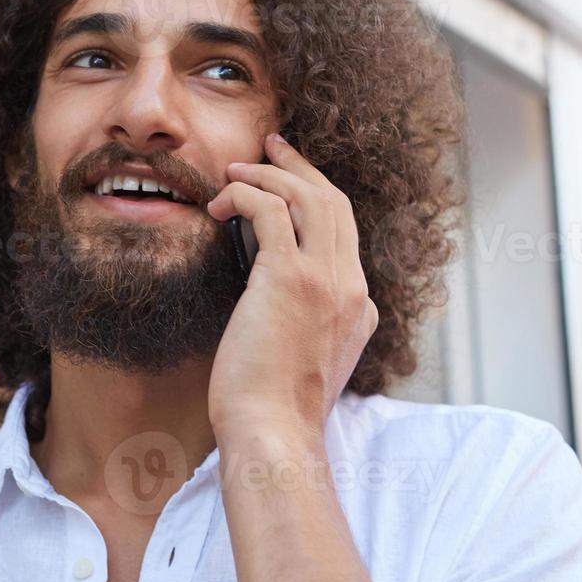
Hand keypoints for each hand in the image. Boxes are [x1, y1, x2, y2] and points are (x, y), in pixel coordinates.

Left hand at [205, 132, 378, 447]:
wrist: (274, 434)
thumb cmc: (276, 410)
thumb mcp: (309, 363)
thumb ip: (310, 326)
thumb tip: (277, 301)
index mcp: (360, 308)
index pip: (345, 235)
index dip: (316, 199)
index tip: (288, 183)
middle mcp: (352, 287)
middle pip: (335, 203)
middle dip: (301, 168)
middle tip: (272, 147)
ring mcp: (327, 280)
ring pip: (309, 197)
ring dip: (270, 173)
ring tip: (235, 169)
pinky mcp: (290, 278)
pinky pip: (270, 210)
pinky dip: (245, 194)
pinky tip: (221, 203)